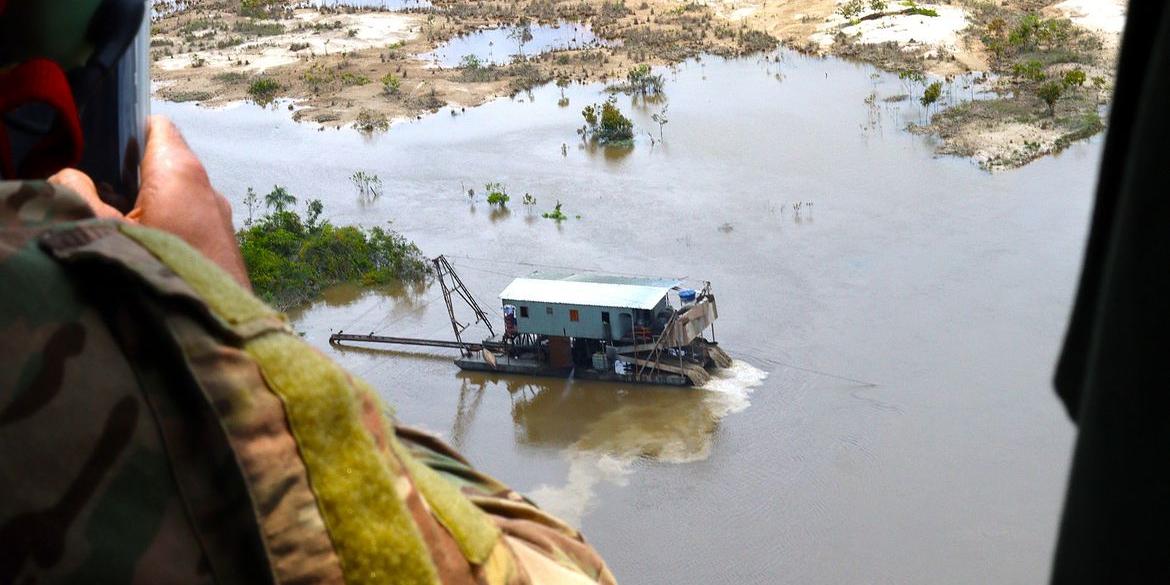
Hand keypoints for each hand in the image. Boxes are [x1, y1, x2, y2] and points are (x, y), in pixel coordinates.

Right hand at [49, 116, 250, 288]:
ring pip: (179, 198)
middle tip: (100, 196)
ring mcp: (221, 219)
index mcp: (180, 171)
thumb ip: (76, 194)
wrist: (213, 328)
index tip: (101, 150)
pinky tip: (148, 254)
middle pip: (165, 164)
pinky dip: (169, 230)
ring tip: (121, 229)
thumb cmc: (157, 272)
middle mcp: (208, 189)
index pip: (157, 127)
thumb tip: (70, 177)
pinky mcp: (225, 247)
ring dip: (150, 207)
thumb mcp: (99, 230)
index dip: (127, 132)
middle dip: (132, 176)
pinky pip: (191, 225)